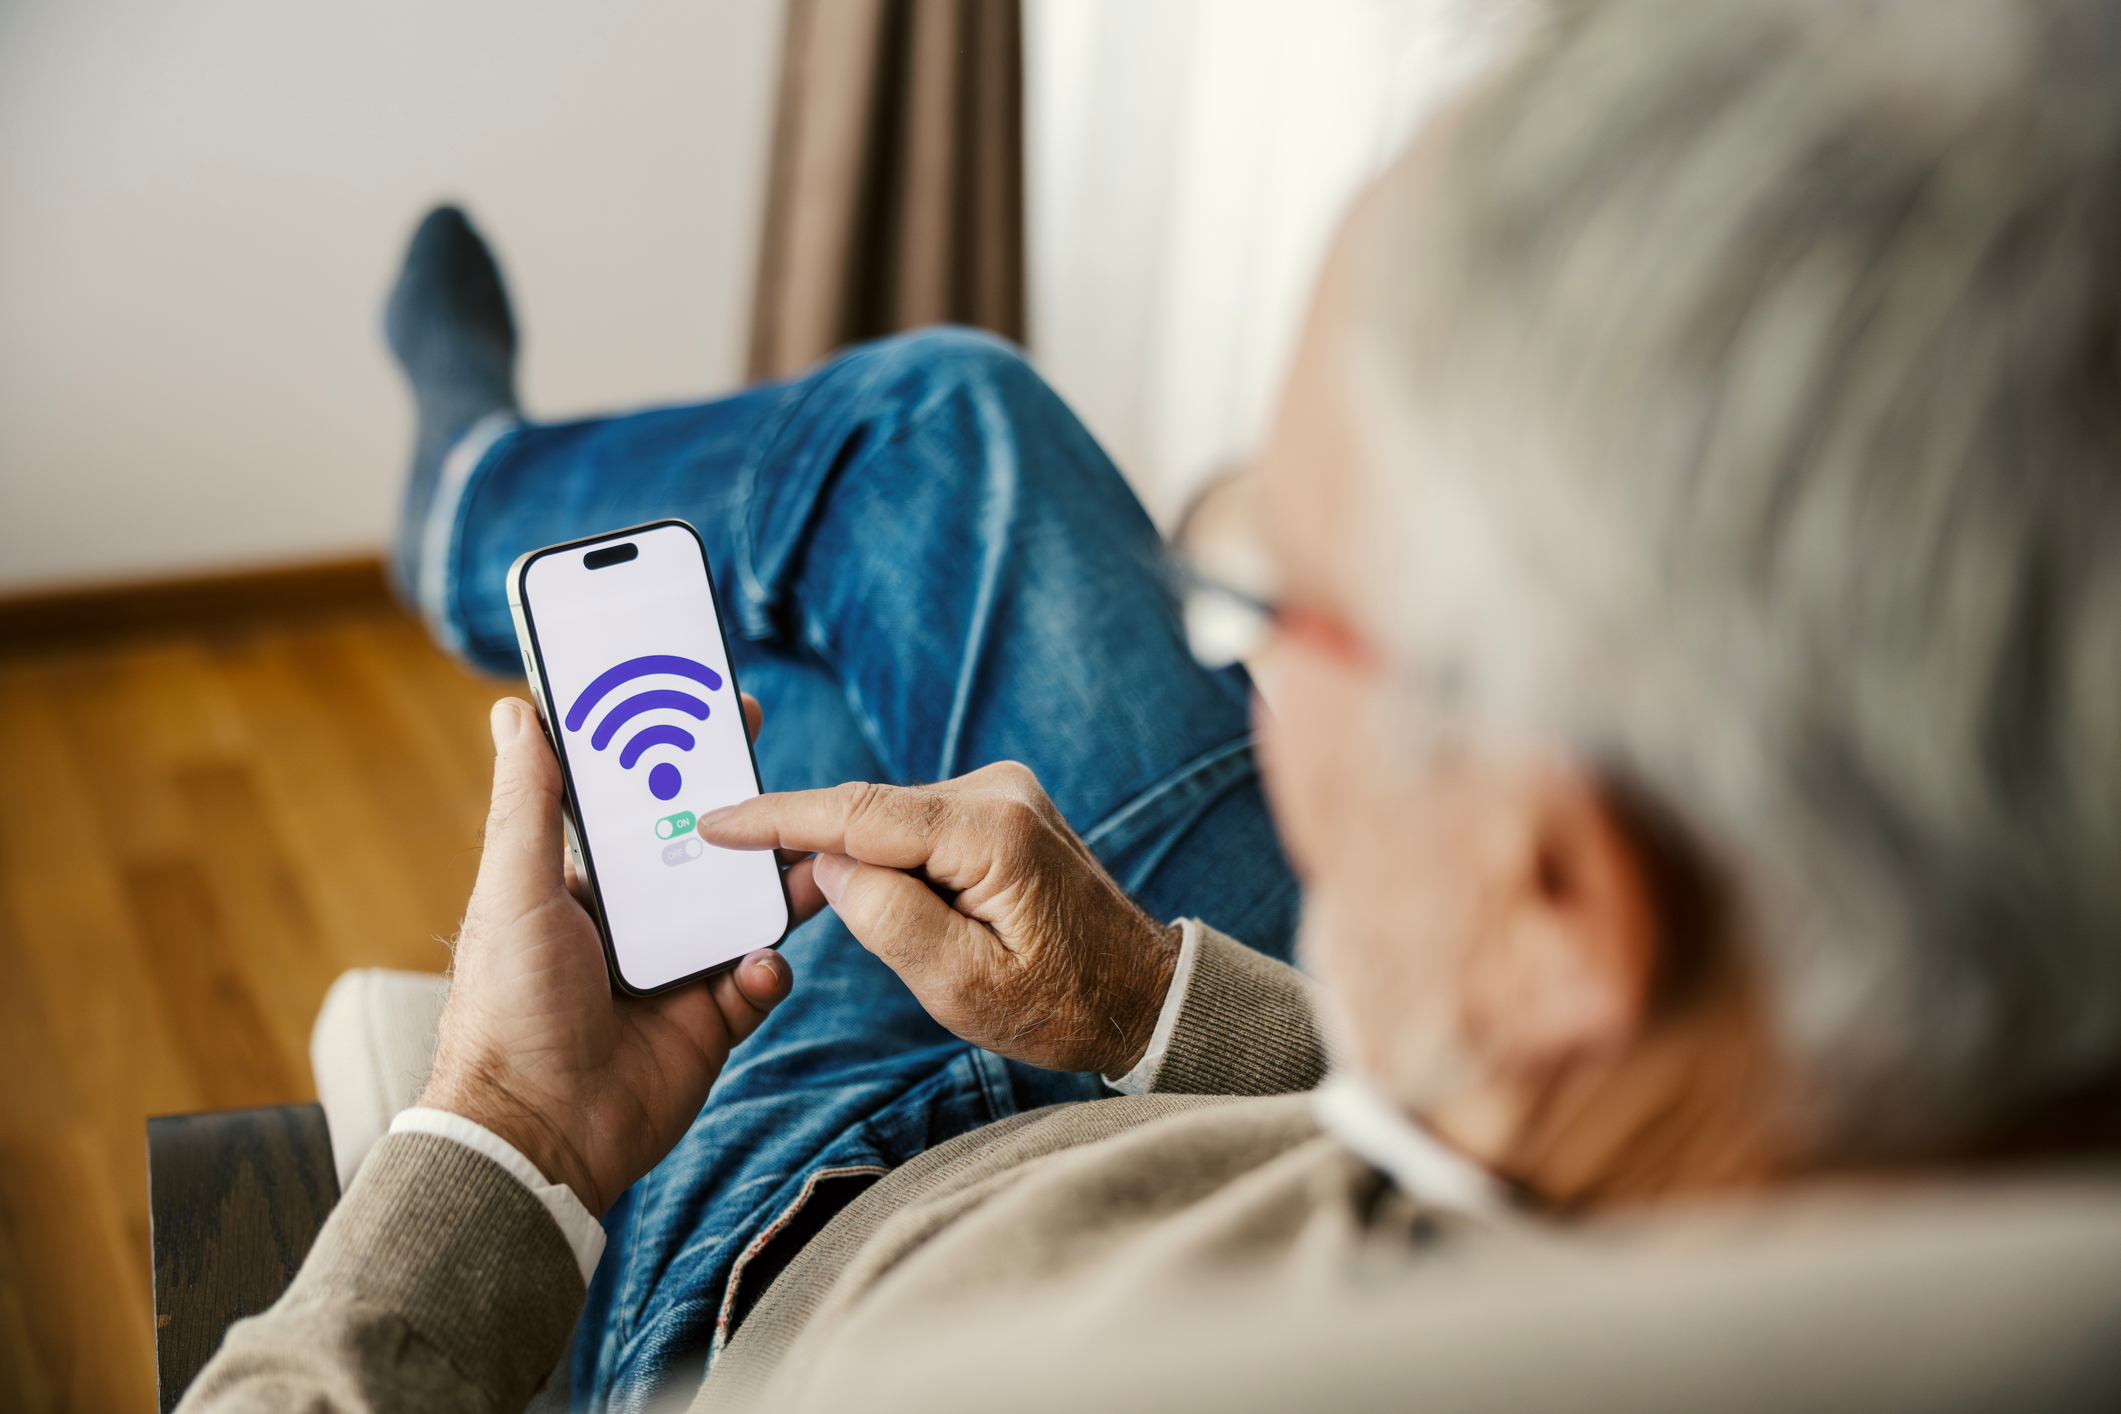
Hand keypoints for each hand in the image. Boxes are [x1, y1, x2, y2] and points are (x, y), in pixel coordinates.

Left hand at [419, 693, 792, 1215]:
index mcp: (584, 884)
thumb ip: (528, 805)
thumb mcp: (514, 892)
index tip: (715, 708)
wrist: (539, 1133)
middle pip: (706, 851)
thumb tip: (515, 710)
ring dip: (777, 887)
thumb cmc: (509, 1009)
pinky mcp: (711, 1021)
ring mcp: (678, 970)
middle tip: (782, 778)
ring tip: (807, 865)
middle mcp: (636, 922)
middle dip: (745, 817)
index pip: (640, 804)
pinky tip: (756, 966)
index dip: (677, 757)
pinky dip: (765, 969)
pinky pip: (759, 980)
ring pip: (746, 909)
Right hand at [700, 762, 1180, 1075]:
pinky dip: (893, 861)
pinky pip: (917, 826)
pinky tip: (906, 908)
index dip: (779, 818)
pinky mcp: (999, 807)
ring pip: (890, 822)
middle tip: (775, 903)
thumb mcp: (964, 988)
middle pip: (870, 815)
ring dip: (866, 868)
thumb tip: (829, 868)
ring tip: (896, 933)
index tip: (716, 822)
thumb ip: (890, 921)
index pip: (859, 814)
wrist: (1140, 993)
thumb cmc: (1061, 1005)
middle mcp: (998, 792)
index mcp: (991, 833)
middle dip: (822, 857)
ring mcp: (1002, 792)